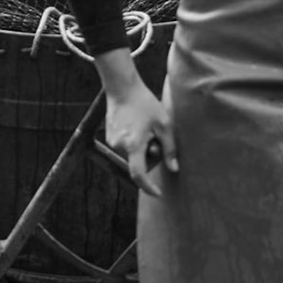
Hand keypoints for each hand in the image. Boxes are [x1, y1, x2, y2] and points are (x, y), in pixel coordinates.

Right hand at [103, 80, 178, 196]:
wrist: (123, 88)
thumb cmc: (145, 104)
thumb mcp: (164, 125)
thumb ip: (169, 149)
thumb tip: (174, 169)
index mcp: (133, 145)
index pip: (139, 175)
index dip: (148, 187)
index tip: (158, 193)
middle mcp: (119, 146)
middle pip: (138, 164)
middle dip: (150, 156)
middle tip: (156, 138)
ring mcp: (112, 142)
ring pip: (132, 156)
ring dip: (141, 149)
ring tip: (145, 128)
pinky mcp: (109, 137)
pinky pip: (125, 148)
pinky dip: (134, 144)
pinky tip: (136, 126)